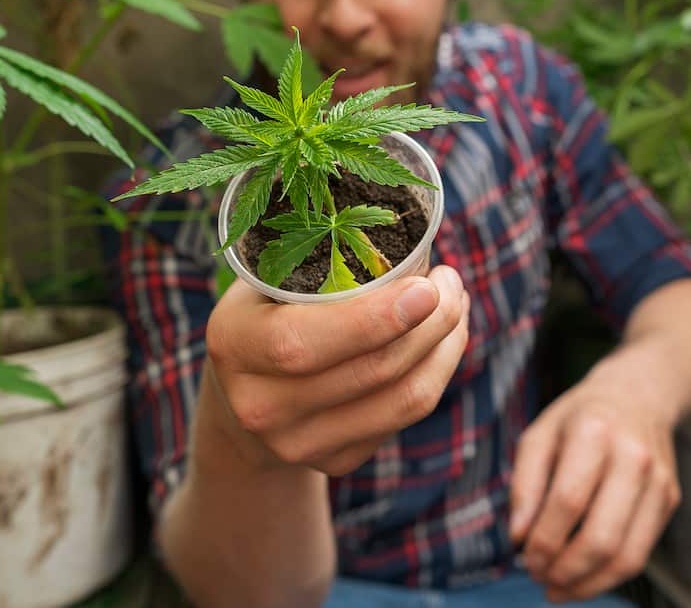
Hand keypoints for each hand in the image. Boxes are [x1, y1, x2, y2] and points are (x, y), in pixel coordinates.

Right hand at [196, 265, 469, 476]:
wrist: (240, 402)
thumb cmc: (264, 315)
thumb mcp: (265, 281)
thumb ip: (316, 257)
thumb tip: (405, 229)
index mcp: (235, 344)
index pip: (304, 343)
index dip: (374, 319)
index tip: (427, 285)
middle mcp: (259, 406)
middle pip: (371, 371)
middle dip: (430, 323)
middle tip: (450, 281)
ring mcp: (297, 444)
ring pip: (402, 400)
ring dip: (445, 348)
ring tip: (455, 306)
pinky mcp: (334, 462)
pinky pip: (404, 417)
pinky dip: (436, 373)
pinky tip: (441, 340)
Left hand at [509, 364, 680, 603]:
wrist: (638, 395)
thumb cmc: (579, 419)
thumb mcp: (540, 435)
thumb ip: (524, 485)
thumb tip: (519, 538)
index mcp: (595, 432)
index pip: (568, 501)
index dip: (544, 540)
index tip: (524, 559)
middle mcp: (634, 457)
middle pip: (602, 537)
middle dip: (565, 570)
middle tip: (538, 578)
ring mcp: (659, 480)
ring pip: (627, 556)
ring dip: (588, 584)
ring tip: (558, 589)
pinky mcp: (670, 499)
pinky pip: (640, 552)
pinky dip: (609, 576)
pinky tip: (582, 577)